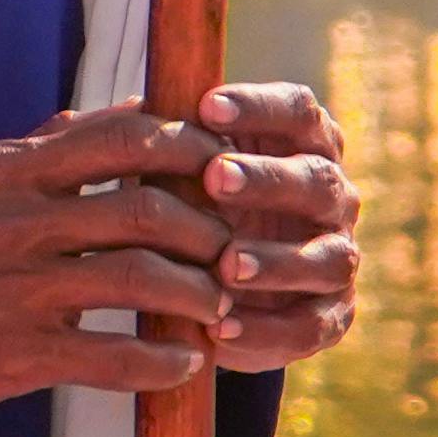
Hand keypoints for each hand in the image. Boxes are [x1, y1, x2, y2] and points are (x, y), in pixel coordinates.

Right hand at [0, 105, 231, 429]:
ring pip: (138, 280)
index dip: (187, 148)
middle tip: (235, 248)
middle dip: (206, 230)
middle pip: (144, 209)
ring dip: (195, 295)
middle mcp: (20, 220)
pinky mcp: (19, 352)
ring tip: (220, 308)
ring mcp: (20, 287)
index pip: (121, 137)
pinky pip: (110, 357)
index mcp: (13, 171)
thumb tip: (110, 111)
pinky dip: (158, 363)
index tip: (222, 167)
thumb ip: (42, 147)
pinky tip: (183, 366)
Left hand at [194, 81, 361, 374]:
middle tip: (214, 177)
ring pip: (327, 258)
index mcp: (305, 144)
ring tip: (226, 265)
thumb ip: (165, 148)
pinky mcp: (331, 316)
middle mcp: (333, 196)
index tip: (206, 106)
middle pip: (316, 179)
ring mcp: (338, 256)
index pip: (298, 111)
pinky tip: (221, 328)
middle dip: (267, 179)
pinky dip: (268, 330)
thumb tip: (100, 119)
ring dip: (277, 261)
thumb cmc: (199, 204)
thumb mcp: (184, 172)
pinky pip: (310, 325)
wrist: (224, 285)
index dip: (258, 107)